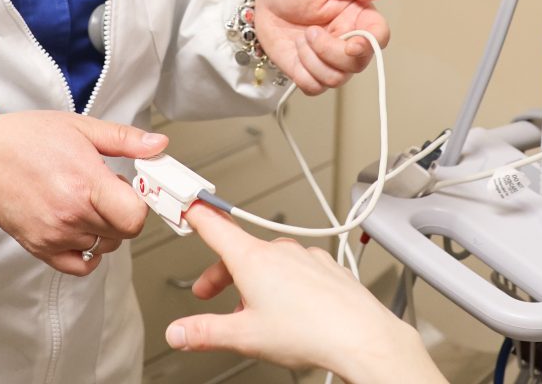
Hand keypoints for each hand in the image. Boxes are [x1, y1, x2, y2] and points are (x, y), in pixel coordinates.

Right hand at [0, 111, 164, 275]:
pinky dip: (88, 254)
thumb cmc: (27, 140)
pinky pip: (79, 267)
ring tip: (86, 201)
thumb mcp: (81, 128)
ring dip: (105, 229)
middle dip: (123, 212)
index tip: (134, 190)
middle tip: (107, 190)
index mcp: (85, 183)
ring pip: (104, 246)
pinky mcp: (40, 248)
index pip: (135, 216)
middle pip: (123, 233)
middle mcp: (70, 215)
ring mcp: (55, 235)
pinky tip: (82, 231)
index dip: (141, 203)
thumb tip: (158, 145)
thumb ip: (124, 140)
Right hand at [166, 205, 442, 383]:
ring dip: (254, 282)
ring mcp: (306, 258)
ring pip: (269, 263)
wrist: (361, 336)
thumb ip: (205, 332)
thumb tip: (179, 332)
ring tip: (253, 314)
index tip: (186, 205)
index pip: (215, 226)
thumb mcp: (244, 336)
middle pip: (239, 252)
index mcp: (254, 259)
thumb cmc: (310, 332)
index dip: (196, 215)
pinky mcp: (326, 269)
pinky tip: (288, 311)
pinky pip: (296, 270)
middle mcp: (280, 251)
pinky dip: (283, 285)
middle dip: (221, 273)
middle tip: (208, 294)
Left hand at [251, 0, 389, 95]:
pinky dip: (302, 73)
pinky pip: (314, 88)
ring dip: (312, 59)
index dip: (371, 44)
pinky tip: (296, 52)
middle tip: (310, 31)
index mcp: (357, 16)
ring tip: (302, 38)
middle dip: (330, 51)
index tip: (353, 44)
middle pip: (357, 64)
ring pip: (336, 79)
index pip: (379, 36)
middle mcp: (348, 41)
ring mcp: (329, 60)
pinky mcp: (309, 72)